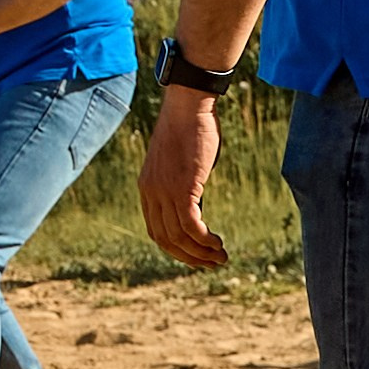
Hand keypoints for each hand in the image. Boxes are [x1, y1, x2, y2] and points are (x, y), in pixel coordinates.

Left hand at [137, 90, 228, 268]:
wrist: (188, 105)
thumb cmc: (190, 129)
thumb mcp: (181, 163)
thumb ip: (182, 186)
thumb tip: (195, 205)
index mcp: (147, 188)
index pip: (156, 230)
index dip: (176, 249)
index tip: (195, 255)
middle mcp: (152, 193)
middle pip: (165, 240)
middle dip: (188, 257)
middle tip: (210, 263)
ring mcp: (165, 191)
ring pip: (179, 237)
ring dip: (201, 253)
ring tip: (220, 257)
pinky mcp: (182, 188)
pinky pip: (191, 226)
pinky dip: (205, 240)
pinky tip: (218, 243)